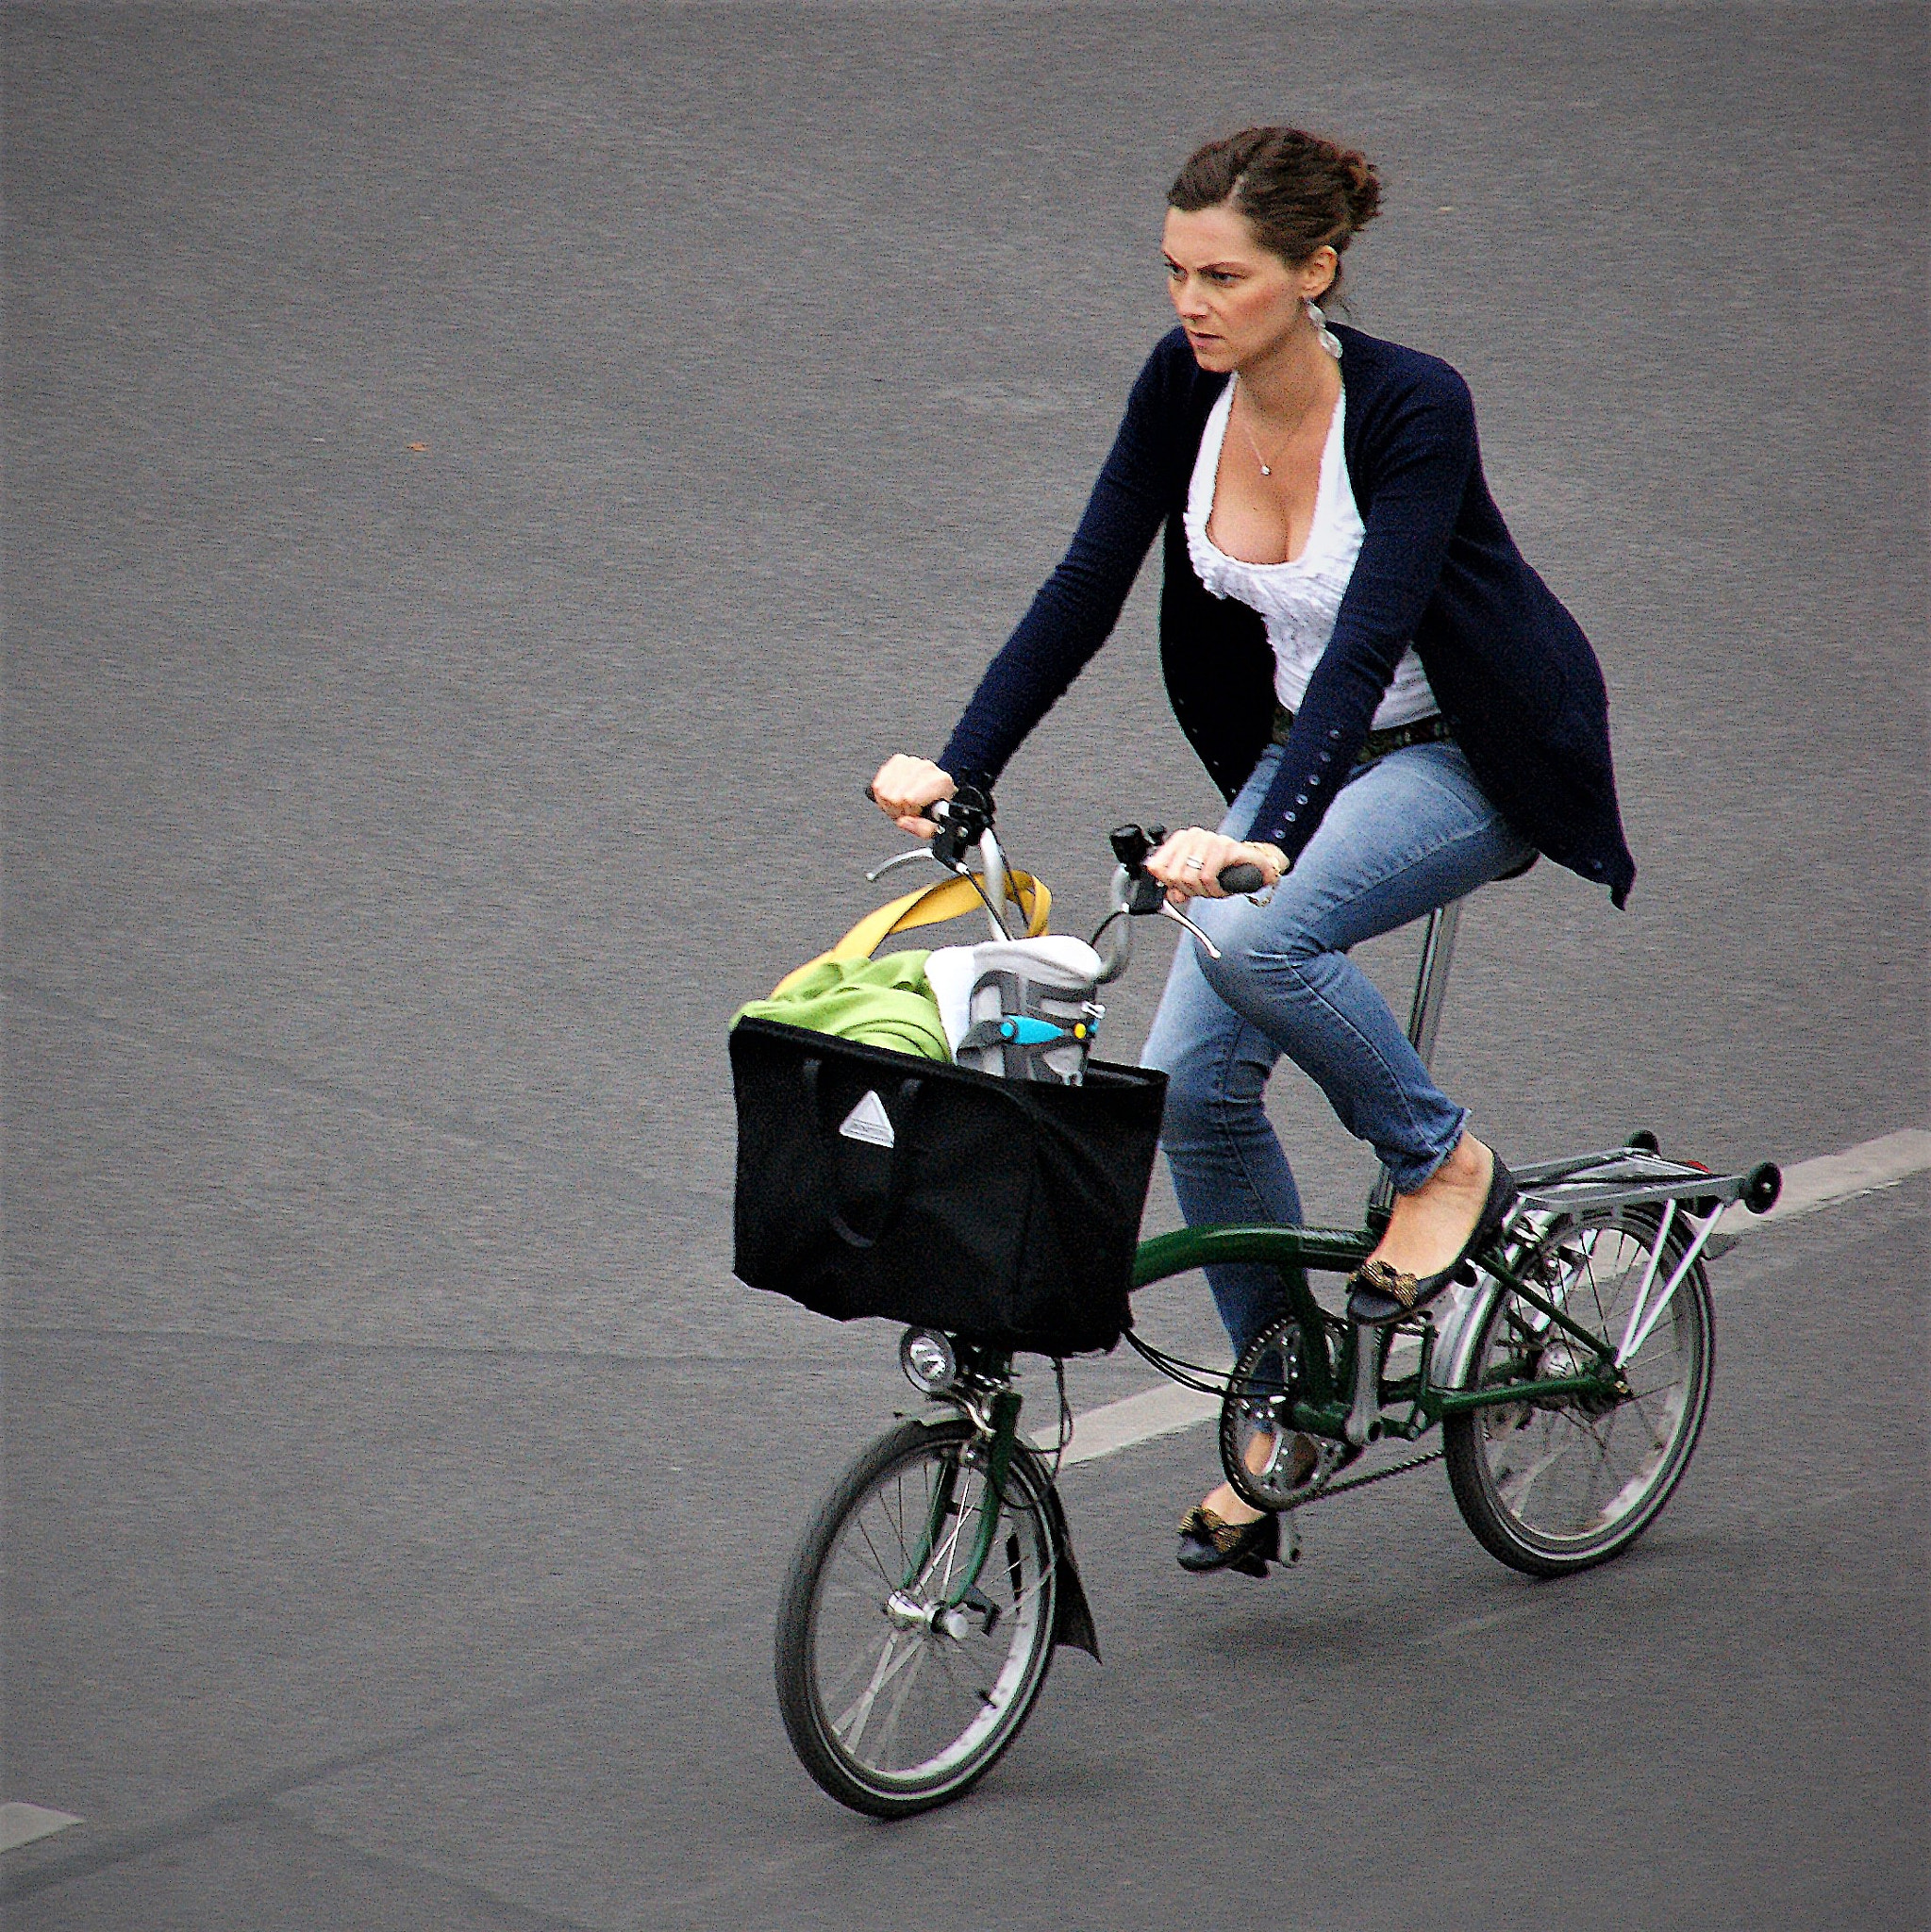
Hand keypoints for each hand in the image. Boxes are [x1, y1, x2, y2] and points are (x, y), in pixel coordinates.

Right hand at [870, 755, 955, 839]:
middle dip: (898, 809)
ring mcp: (912, 762)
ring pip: (884, 790)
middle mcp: (927, 768)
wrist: (937, 793)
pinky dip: (882, 794)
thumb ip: (923, 829)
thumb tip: (903, 821)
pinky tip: (893, 796)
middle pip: (895, 796)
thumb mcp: (937, 826)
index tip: (915, 813)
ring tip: (901, 804)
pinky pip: (878, 783)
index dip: (909, 812)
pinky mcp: (898, 760)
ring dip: (889, 802)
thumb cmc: (937, 808)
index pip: (909, 799)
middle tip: (907, 810)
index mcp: (941, 782)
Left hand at [1146, 829, 1286, 902]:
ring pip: (1189, 877)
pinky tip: (1220, 888)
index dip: (1167, 883)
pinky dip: (1214, 890)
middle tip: (1201, 891)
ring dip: (1203, 892)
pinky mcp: (1224, 847)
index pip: (1156, 865)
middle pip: (1173, 875)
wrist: (1254, 864)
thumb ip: (1177, 885)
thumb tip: (1171, 894)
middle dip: (1188, 890)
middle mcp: (1194, 836)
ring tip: (1213, 889)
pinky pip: (1207, 877)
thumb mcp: (1195, 878)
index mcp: (1182, 839)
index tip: (1178, 889)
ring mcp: (1209, 840)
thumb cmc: (1225, 869)